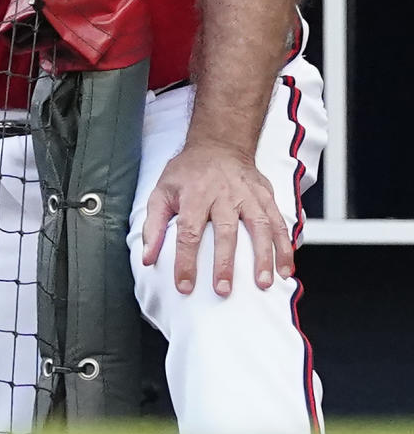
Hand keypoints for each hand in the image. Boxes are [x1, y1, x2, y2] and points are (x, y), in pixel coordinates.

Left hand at [141, 141, 292, 297]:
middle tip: (223, 290)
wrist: (219, 143)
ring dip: (263, 256)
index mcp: (195, 194)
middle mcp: (223, 194)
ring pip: (259, 226)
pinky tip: (287, 269)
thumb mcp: (162, 190)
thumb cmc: (189, 172)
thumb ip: (154, 225)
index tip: (185, 286)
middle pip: (225, 231)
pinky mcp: (266, 196)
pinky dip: (285, 246)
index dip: (185, 261)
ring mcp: (248, 195)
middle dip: (225, 263)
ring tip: (263, 284)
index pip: (188, 232)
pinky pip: (279, 222)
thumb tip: (147, 258)